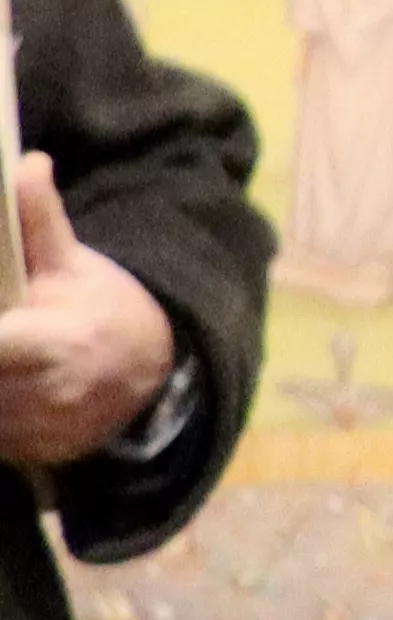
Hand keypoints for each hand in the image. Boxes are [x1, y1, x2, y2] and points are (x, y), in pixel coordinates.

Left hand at [0, 161, 171, 472]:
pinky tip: (9, 375)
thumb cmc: (103, 308)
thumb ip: (40, 220)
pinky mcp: (27, 457)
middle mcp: (48, 399)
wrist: (151, 374)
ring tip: (9, 340)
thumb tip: (26, 162)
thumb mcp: (75, 264)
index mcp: (60, 345)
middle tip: (4, 321)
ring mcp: (38, 436)